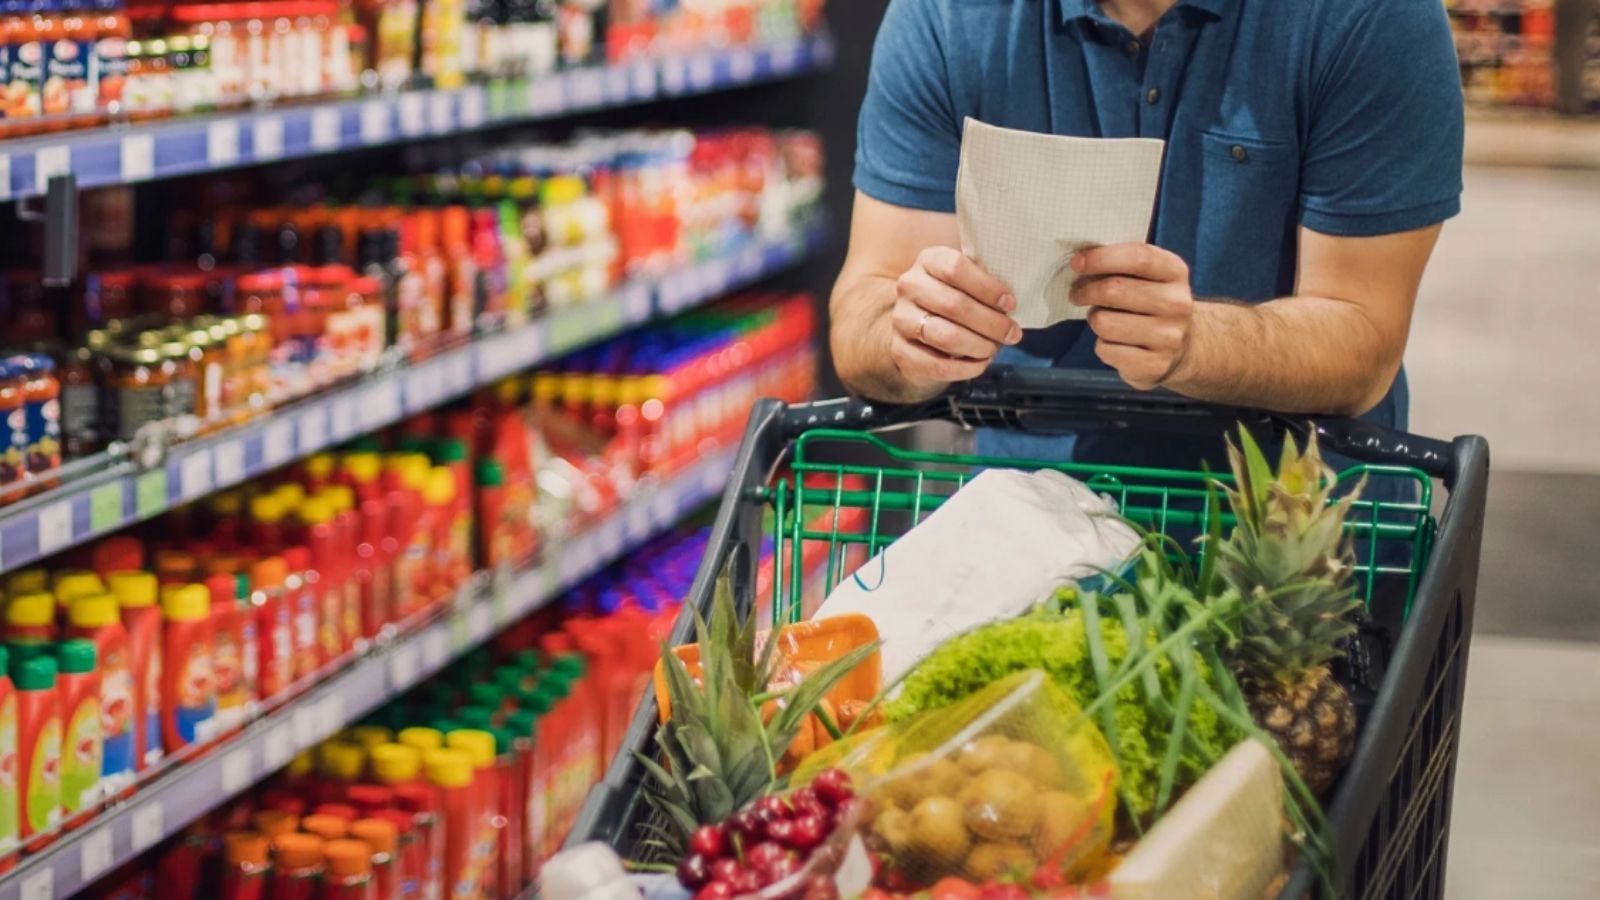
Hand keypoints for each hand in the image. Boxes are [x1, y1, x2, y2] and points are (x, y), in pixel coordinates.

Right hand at [889, 246, 1021, 390]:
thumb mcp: (967, 280)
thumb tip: (1010, 305)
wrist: (918, 325)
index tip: (1010, 304)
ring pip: (945, 336)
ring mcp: (901, 319)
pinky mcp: (900, 350)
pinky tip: (980, 363)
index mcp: (929, 260)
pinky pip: (936, 365)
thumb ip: (985, 283)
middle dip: (991, 323)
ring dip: (979, 346)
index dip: (987, 288)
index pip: (956, 268)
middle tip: (1013, 334)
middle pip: (953, 305)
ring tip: (995, 348)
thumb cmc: (954, 297)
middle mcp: (909, 286)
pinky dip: (965, 368)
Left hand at [1069, 243, 1194, 389]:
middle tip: (1077, 293)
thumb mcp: (1148, 276)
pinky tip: (1115, 343)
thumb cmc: (1151, 303)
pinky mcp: (1154, 365)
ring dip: (1095, 319)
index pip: (1138, 257)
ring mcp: (1168, 337)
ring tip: (1103, 319)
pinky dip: (1102, 346)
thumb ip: (1121, 264)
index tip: (1076, 262)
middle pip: (1114, 290)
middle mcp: (1177, 304)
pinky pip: (1106, 350)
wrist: (1183, 347)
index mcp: (1175, 272)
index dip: (1101, 258)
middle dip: (1085, 290)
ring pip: (1104, 322)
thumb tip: (1079, 262)